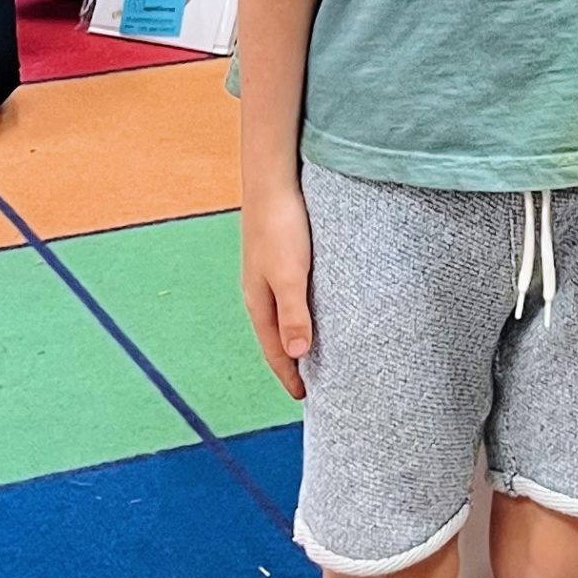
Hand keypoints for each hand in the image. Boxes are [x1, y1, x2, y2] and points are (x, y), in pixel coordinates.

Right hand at [241, 183, 314, 397]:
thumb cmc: (280, 226)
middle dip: (292, 360)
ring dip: (298, 336)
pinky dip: (303, 312)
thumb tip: (298, 353)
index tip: (304, 397)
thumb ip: (294, 313)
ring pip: (285, 315)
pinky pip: (293, 295)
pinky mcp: (283, 256)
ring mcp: (271, 274)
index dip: (289, 374)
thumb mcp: (290, 274)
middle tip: (314, 382)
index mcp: (259, 302)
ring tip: (318, 351)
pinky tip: (318, 308)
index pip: (274, 350)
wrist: (273, 180)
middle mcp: (261, 292)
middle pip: (277, 336)